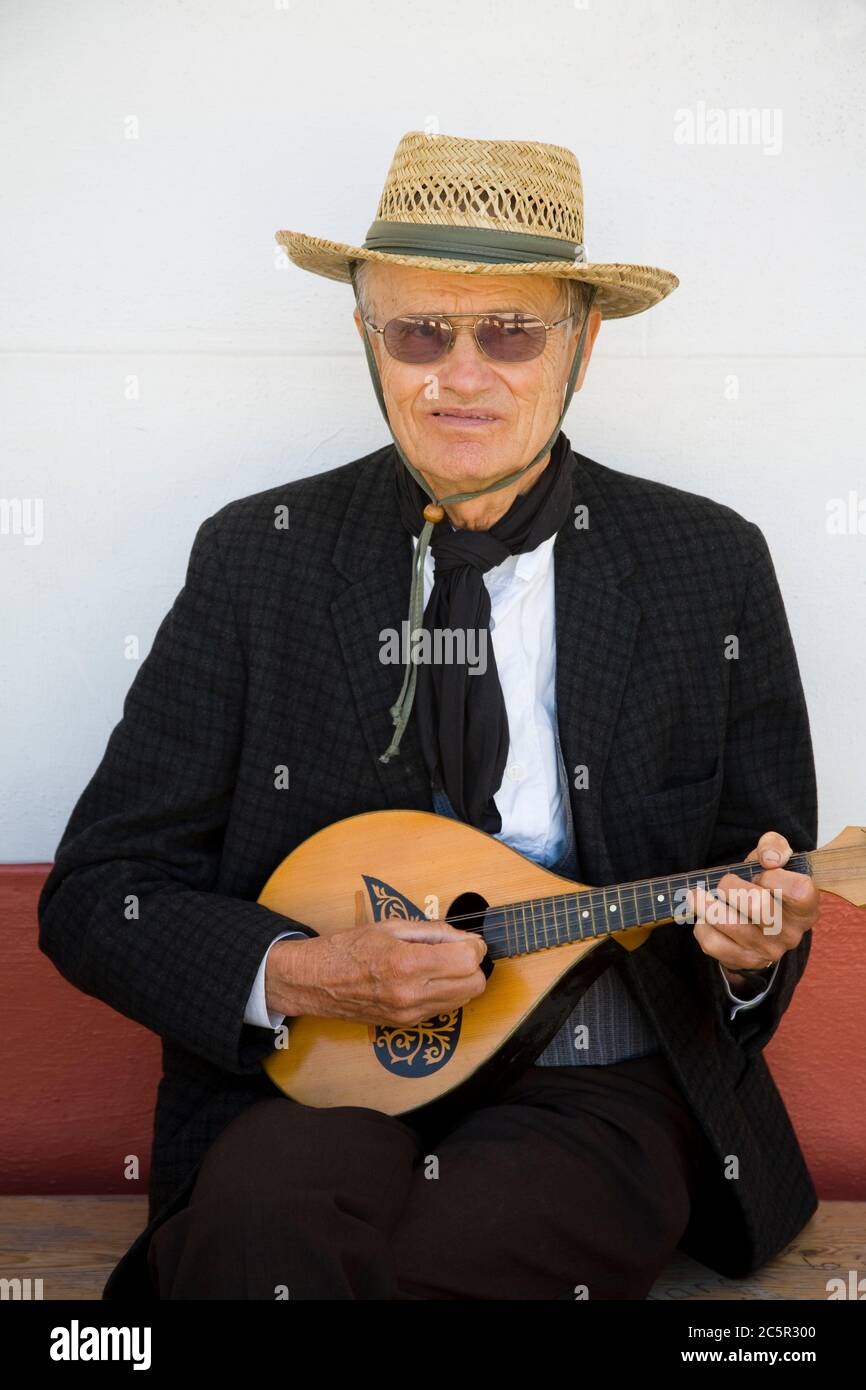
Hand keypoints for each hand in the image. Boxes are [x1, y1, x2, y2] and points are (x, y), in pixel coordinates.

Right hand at [265, 919, 487, 1025]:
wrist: (316, 981)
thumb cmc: (348, 948)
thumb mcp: (390, 926)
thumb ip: (432, 931)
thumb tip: (463, 937)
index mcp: (407, 963)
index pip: (467, 960)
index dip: (473, 945)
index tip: (465, 938)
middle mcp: (411, 994)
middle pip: (474, 984)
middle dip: (472, 964)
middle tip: (457, 950)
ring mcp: (409, 1013)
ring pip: (464, 1000)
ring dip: (462, 980)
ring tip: (441, 963)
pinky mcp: (406, 1024)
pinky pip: (444, 1008)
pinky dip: (446, 992)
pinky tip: (428, 978)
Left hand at [685, 830, 819, 984]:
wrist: (759, 917)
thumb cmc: (769, 882)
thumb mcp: (775, 858)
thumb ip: (774, 847)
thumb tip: (770, 859)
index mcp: (807, 907)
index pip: (797, 891)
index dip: (774, 876)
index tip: (762, 873)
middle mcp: (791, 933)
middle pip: (756, 904)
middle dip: (731, 886)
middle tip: (725, 881)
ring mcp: (768, 951)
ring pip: (728, 923)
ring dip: (706, 904)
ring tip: (698, 894)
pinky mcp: (744, 961)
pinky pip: (713, 943)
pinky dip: (702, 926)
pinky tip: (705, 917)